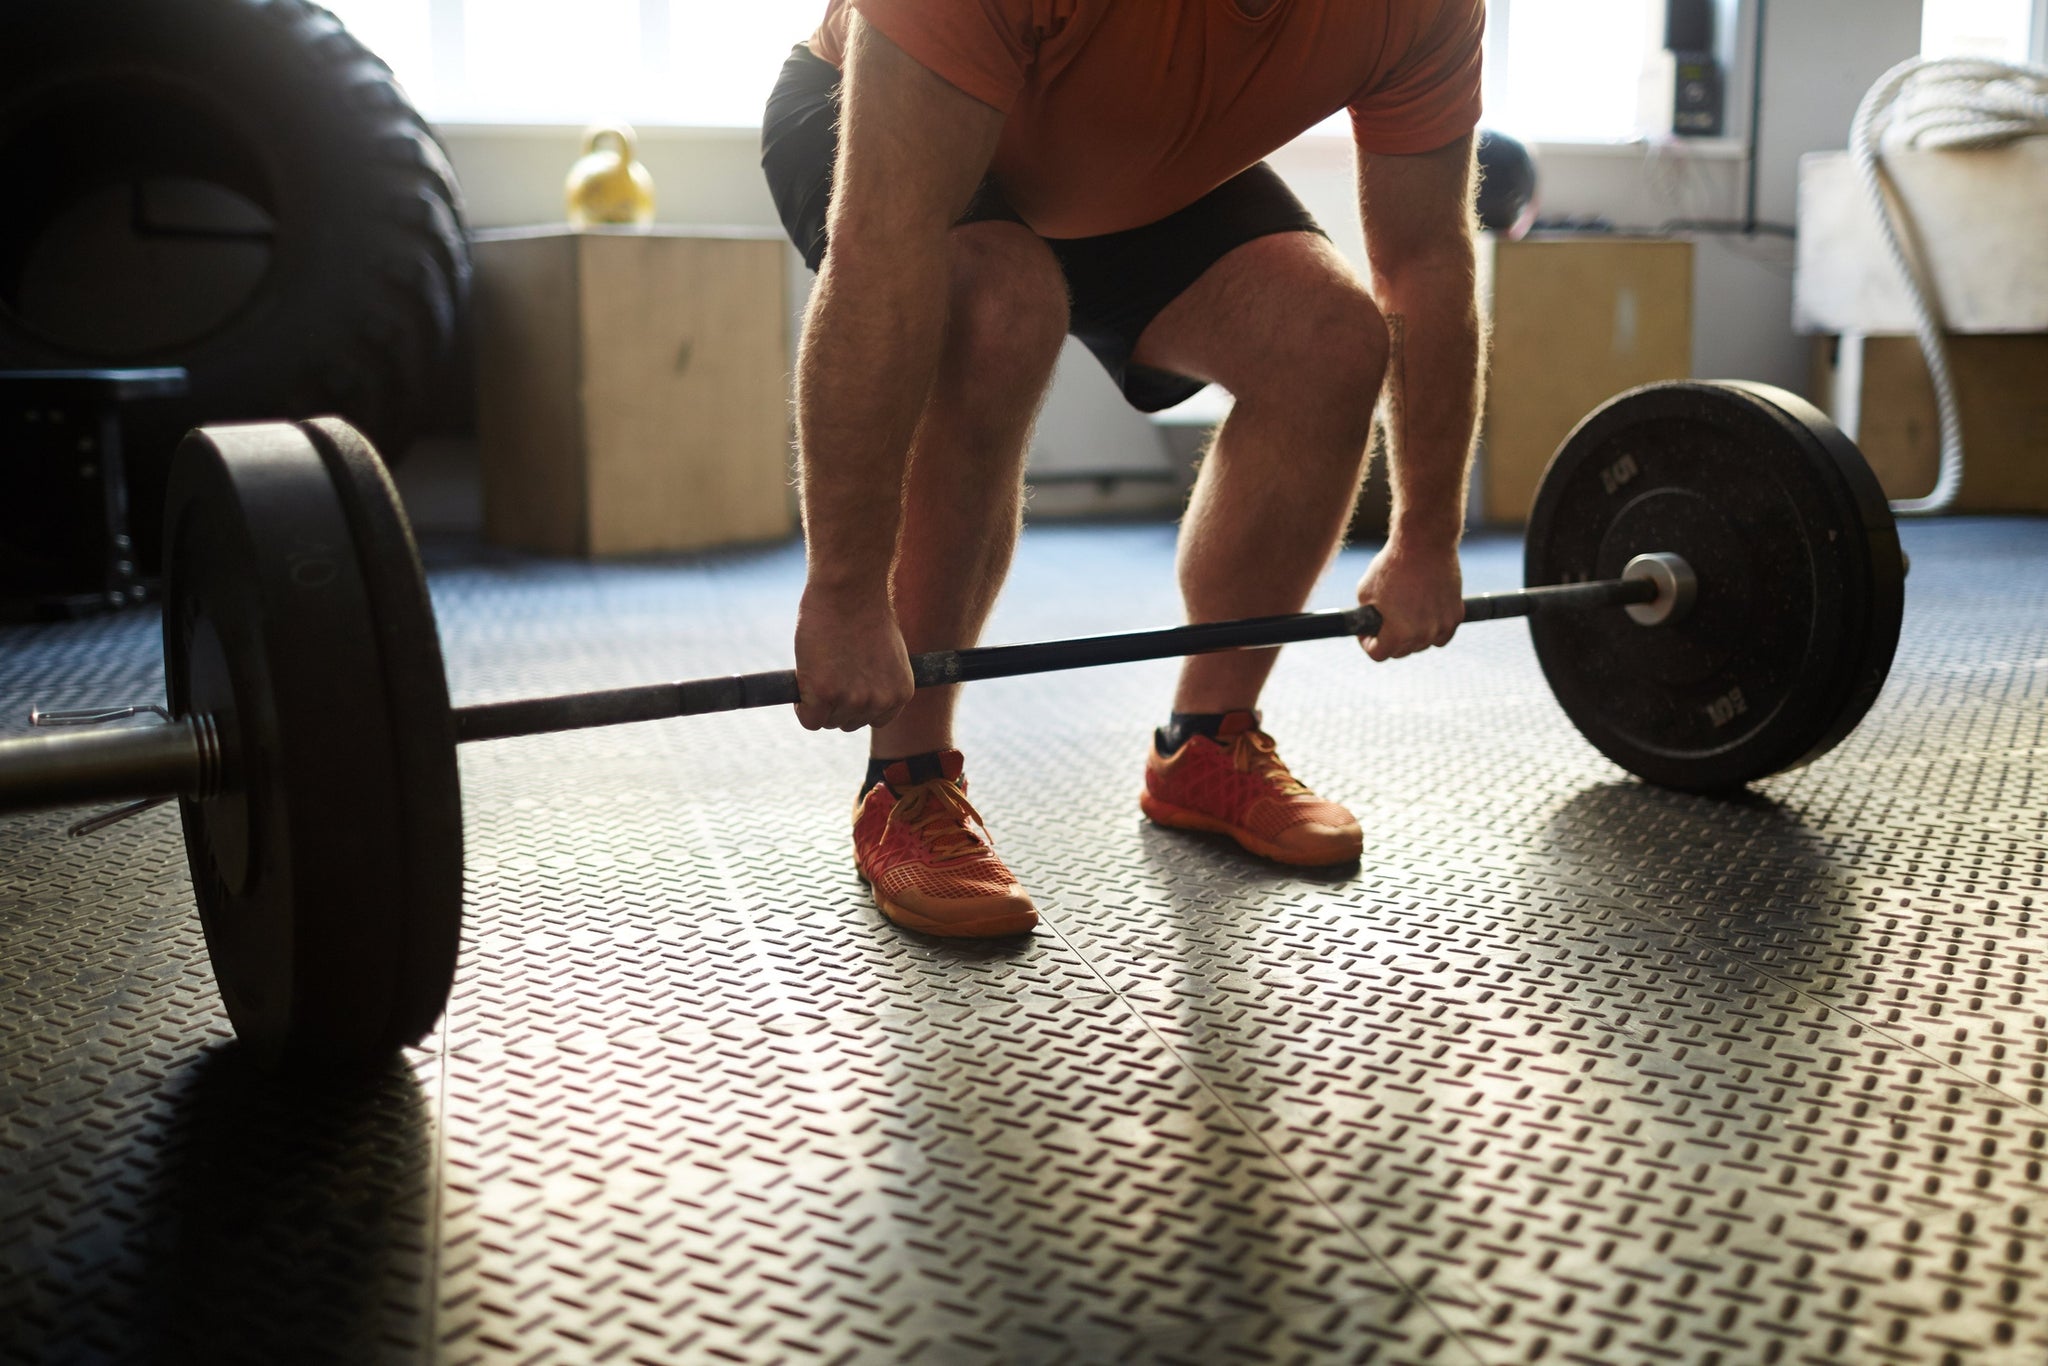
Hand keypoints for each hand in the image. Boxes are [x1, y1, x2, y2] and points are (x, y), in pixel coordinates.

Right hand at [792, 587, 915, 731]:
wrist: (850, 589)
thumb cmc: (864, 610)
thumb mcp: (886, 653)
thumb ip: (877, 679)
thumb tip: (856, 693)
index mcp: (900, 693)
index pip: (875, 719)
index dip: (856, 704)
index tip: (845, 686)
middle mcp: (880, 701)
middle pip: (848, 722)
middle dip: (835, 703)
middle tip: (828, 671)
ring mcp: (853, 700)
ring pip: (826, 720)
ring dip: (817, 701)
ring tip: (820, 665)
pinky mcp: (825, 695)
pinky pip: (808, 719)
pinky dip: (800, 705)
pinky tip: (804, 679)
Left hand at [1355, 540, 1462, 661]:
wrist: (1425, 542)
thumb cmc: (1391, 565)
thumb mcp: (1365, 592)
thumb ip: (1365, 617)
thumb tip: (1368, 630)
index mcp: (1398, 633)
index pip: (1378, 654)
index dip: (1367, 642)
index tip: (1367, 630)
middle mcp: (1422, 635)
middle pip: (1400, 651)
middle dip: (1389, 639)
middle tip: (1384, 620)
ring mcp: (1442, 626)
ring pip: (1421, 644)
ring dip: (1411, 635)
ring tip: (1403, 614)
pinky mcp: (1456, 615)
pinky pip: (1441, 635)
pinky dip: (1432, 629)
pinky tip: (1423, 616)